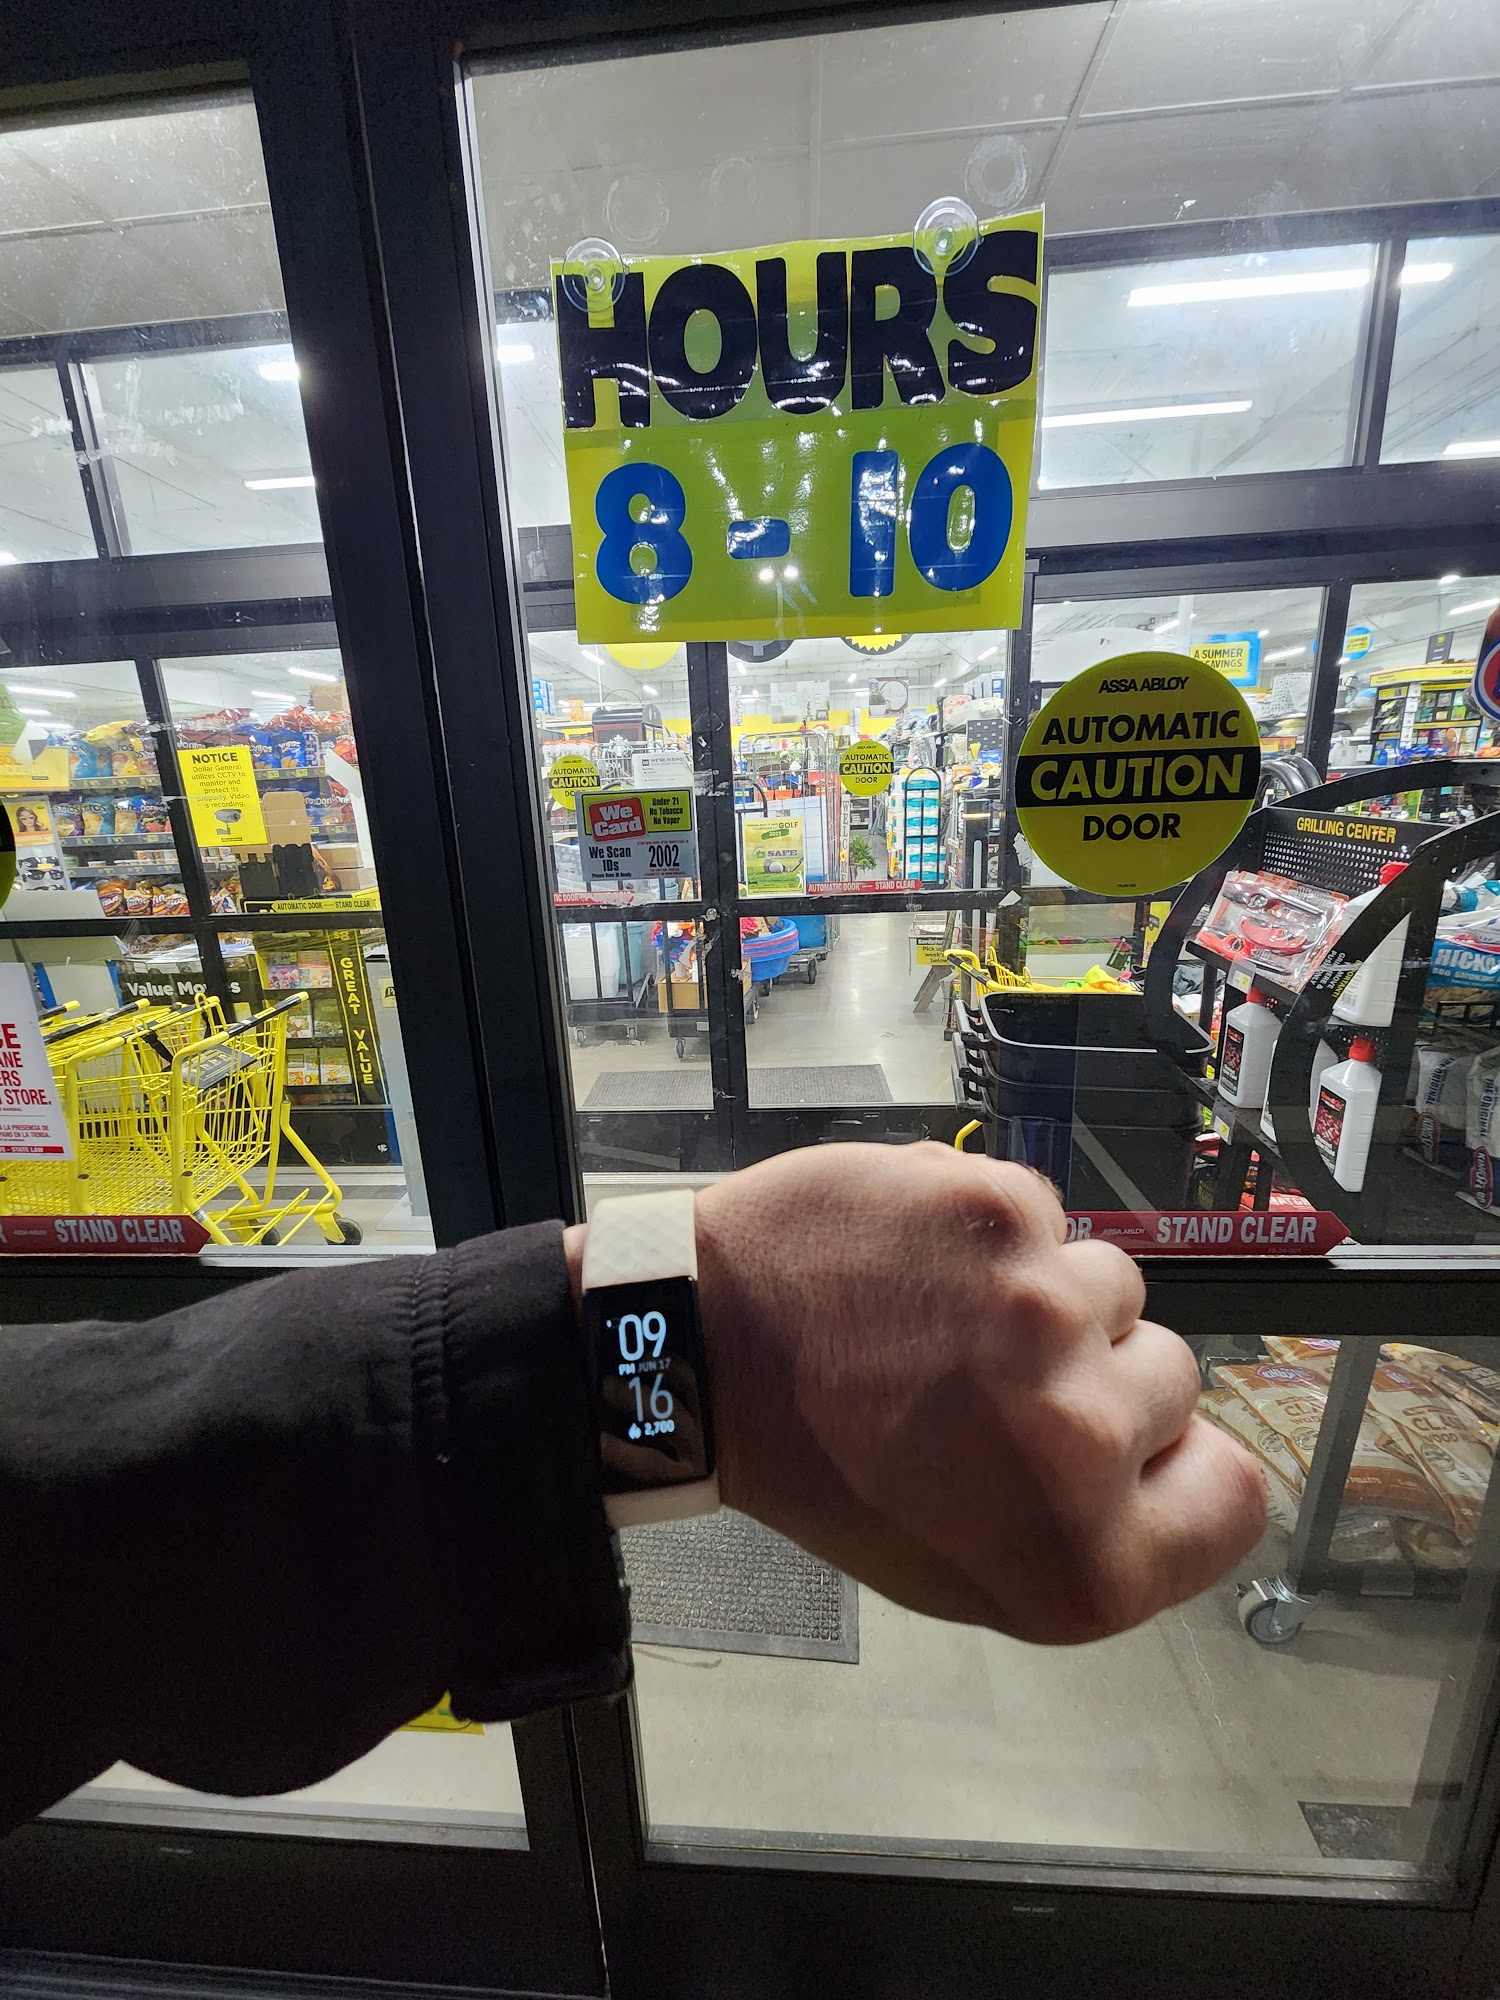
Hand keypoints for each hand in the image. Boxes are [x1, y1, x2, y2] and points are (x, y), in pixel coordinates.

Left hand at [687, 1143, 1266, 1644]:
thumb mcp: (967, 1570)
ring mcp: (1045, 1316)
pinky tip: (921, 1262)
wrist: (708, 1347)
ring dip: (1046, 1297)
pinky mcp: (1000, 1214)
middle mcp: (1081, 1441)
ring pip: (1115, 1285)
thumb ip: (1097, 1531)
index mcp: (1087, 1564)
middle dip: (1097, 1373)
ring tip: (942, 1321)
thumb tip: (1185, 1455)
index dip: (1176, 1463)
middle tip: (986, 1386)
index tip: (1114, 1447)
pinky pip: (1050, 1217)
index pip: (1237, 1494)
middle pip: (1175, 1378)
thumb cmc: (828, 1467)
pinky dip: (995, 1231)